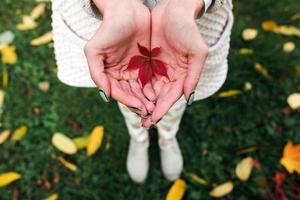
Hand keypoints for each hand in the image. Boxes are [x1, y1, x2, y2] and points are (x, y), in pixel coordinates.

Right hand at [84, 0, 155, 116]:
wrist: (127, 11)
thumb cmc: (108, 29)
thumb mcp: (94, 50)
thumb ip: (96, 72)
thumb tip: (105, 95)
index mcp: (108, 74)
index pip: (117, 92)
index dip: (128, 101)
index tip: (139, 107)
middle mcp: (121, 75)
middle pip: (130, 95)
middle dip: (139, 104)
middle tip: (149, 112)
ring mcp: (134, 71)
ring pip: (141, 91)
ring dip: (147, 100)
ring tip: (156, 108)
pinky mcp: (146, 65)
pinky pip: (150, 81)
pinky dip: (154, 89)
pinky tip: (160, 96)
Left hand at [142, 0, 208, 126]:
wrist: (173, 11)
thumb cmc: (188, 30)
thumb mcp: (197, 52)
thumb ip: (194, 75)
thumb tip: (188, 98)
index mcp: (182, 75)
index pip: (172, 96)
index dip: (163, 109)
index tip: (153, 120)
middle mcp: (170, 75)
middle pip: (160, 97)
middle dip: (152, 110)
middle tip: (143, 124)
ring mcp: (159, 69)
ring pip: (150, 90)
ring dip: (143, 102)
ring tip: (135, 114)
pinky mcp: (148, 61)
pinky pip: (142, 78)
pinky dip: (137, 88)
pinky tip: (130, 96)